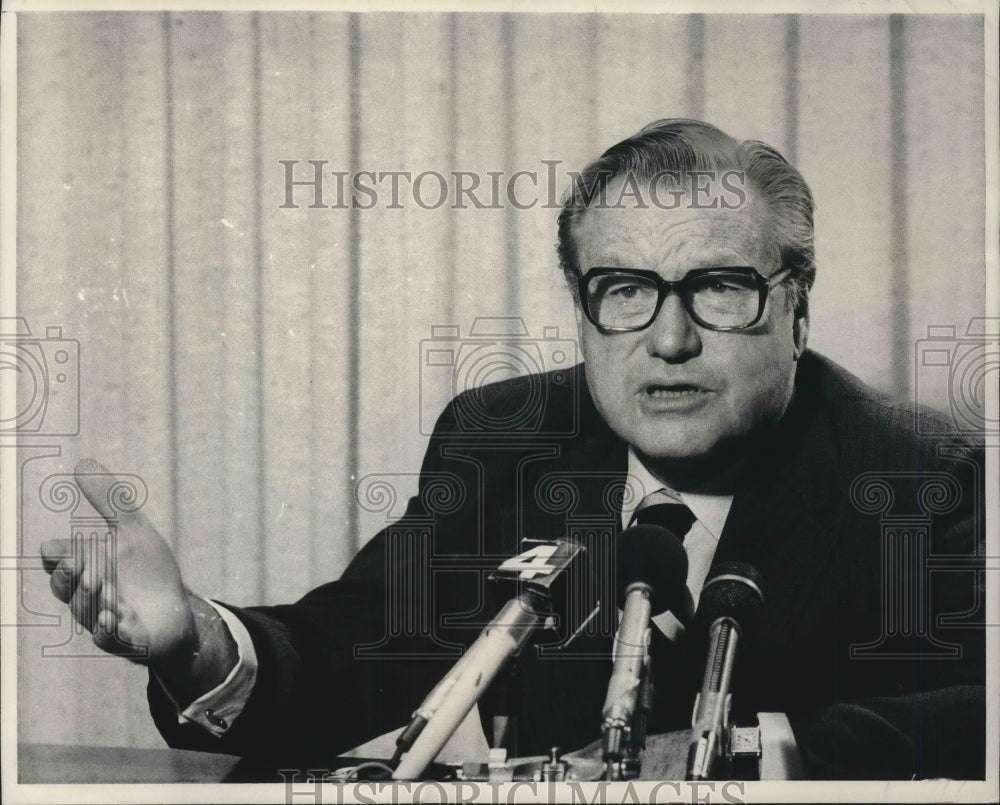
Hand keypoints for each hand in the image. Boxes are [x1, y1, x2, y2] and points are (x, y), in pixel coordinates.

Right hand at [40, 459, 236, 700]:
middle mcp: (88, 600)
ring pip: (89, 613)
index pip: (63, 565)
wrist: (178, 611)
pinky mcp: (126, 642)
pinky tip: (113, 615)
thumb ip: (110, 500)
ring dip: (94, 600)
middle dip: (72, 578)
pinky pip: (111, 638)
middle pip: (70, 591)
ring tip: (104, 588)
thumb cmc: (149, 572)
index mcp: (86, 573)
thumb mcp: (134, 530)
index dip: (61, 559)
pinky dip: (109, 627)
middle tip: (78, 564)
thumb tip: (83, 462)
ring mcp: (105, 623)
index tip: (60, 550)